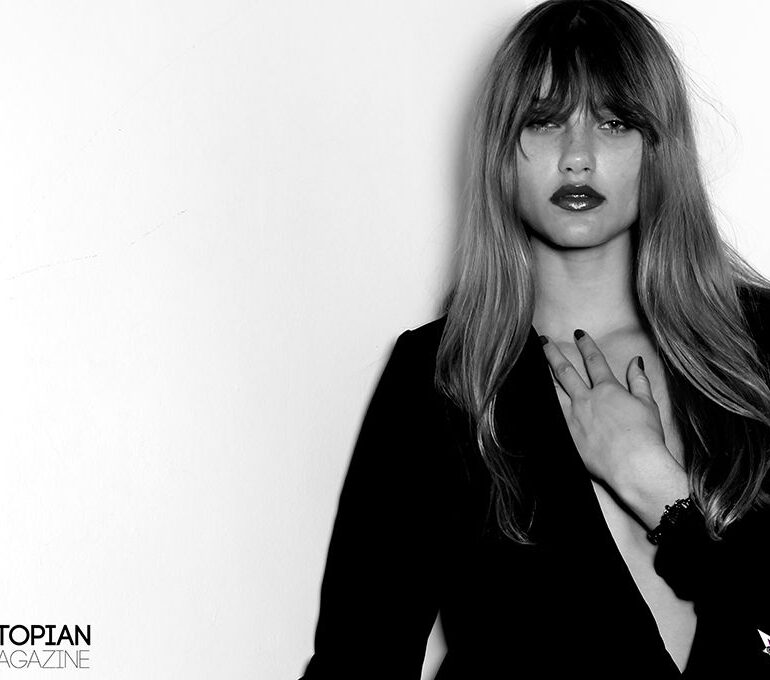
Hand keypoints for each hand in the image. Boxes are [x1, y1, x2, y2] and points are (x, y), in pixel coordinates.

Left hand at [540, 328, 668, 487]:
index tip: (578, 333)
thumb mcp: (648, 404)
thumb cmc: (645, 437)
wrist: (633, 466)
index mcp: (608, 390)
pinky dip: (542, 404)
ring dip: (543, 375)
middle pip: (565, 371)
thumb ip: (639, 381)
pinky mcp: (567, 435)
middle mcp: (587, 400)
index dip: (586, 345)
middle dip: (553, 354)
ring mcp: (573, 417)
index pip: (594, 361)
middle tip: (543, 341)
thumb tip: (636, 361)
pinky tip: (533, 398)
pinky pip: (550, 415)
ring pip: (553, 391)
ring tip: (534, 365)